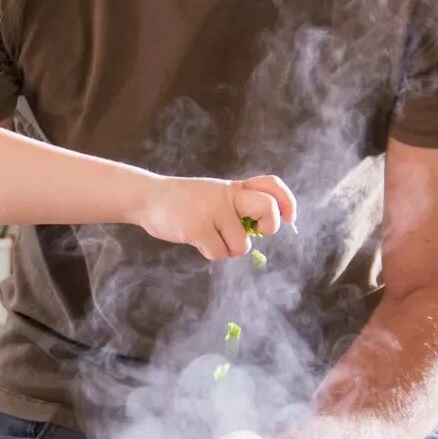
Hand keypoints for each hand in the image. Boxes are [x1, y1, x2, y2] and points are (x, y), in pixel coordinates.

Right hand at [139, 173, 297, 260]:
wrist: (148, 197)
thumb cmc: (184, 202)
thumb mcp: (214, 194)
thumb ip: (238, 205)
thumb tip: (264, 229)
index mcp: (234, 187)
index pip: (271, 185)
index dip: (287, 202)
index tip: (289, 218)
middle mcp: (227, 195)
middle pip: (268, 208)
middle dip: (269, 226)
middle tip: (252, 230)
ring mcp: (212, 210)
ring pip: (242, 244)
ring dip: (227, 248)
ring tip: (209, 236)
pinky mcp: (198, 227)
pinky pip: (219, 253)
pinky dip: (209, 252)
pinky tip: (196, 239)